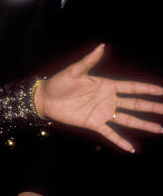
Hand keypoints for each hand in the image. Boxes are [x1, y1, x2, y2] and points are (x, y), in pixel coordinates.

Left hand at [36, 44, 162, 151]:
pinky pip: (110, 134)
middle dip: (152, 107)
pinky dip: (121, 141)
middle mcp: (108, 99)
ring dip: (143, 124)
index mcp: (106, 85)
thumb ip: (89, 60)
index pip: (131, 87)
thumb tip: (102, 46)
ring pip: (128, 119)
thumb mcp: (75, 70)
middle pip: (135, 104)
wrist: (45, 98)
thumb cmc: (59, 82)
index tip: (162, 90)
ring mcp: (102, 112)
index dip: (147, 89)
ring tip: (160, 128)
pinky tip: (132, 149)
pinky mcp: (94, 123)